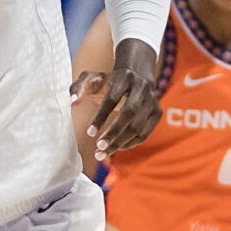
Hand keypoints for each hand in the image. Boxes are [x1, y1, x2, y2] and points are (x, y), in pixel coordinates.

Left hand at [85, 38, 161, 161]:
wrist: (135, 76)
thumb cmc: (107, 81)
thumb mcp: (91, 79)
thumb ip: (78, 88)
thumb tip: (72, 102)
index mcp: (124, 77)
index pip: (112, 98)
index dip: (101, 116)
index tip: (89, 133)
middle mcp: (142, 88)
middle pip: (129, 113)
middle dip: (114, 133)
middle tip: (98, 148)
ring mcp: (152, 101)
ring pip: (138, 126)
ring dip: (120, 143)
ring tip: (102, 153)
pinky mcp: (157, 112)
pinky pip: (144, 134)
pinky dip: (130, 144)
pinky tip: (116, 148)